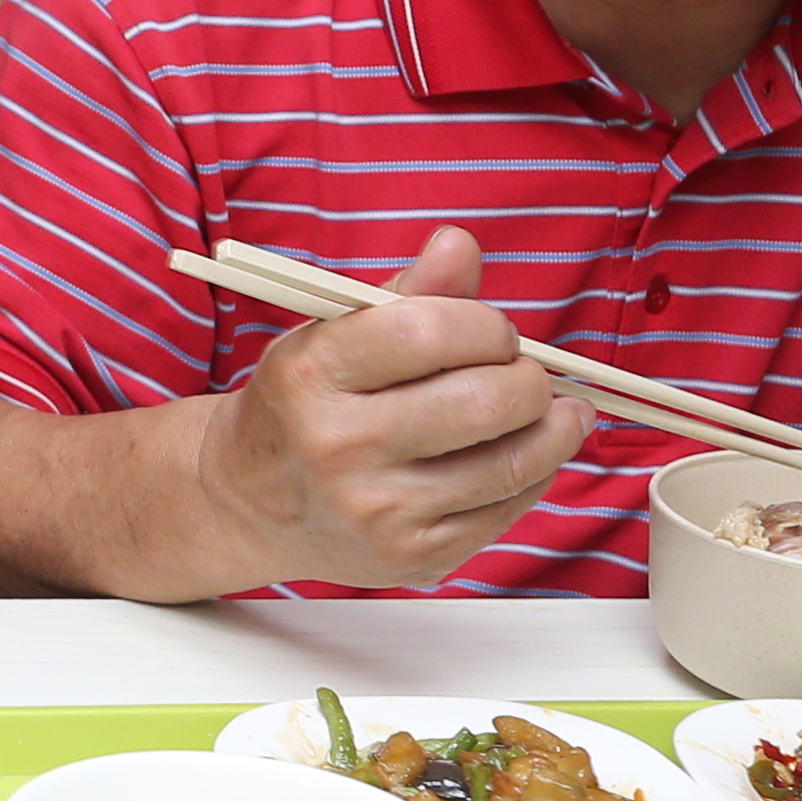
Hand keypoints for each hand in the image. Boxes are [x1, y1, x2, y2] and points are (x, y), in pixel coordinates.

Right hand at [190, 227, 586, 590]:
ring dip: (552, 427)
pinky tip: (524, 452)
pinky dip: (533, 474)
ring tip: (553, 409)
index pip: (429, 331)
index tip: (491, 330)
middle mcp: (338, 447)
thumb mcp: (331, 335)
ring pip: (512, 461)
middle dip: (527, 376)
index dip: (484, 323)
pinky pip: (509, 509)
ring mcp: (378, 512)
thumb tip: (459, 243)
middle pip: (484, 400)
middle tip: (522, 371)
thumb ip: (405, 291)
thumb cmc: (303, 403)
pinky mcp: (413, 557)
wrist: (249, 502)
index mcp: (310, 376)